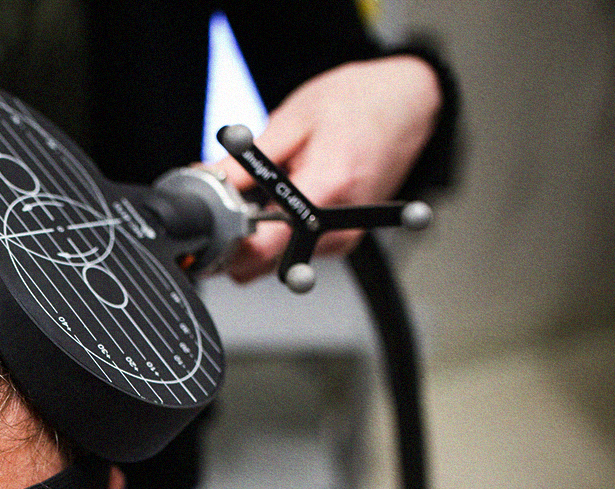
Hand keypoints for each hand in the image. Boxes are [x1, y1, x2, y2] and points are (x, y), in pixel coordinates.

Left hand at [207, 54, 441, 282]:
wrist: (409, 101)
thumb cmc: (359, 102)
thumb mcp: (291, 121)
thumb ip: (246, 163)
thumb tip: (205, 182)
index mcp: (327, 190)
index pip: (264, 248)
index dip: (227, 242)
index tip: (210, 225)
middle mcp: (340, 225)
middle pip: (266, 262)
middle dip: (239, 238)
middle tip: (233, 202)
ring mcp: (345, 238)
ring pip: (278, 259)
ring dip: (260, 234)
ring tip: (271, 191)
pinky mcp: (345, 239)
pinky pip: (297, 249)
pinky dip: (281, 230)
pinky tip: (288, 198)